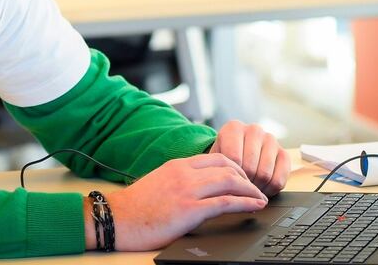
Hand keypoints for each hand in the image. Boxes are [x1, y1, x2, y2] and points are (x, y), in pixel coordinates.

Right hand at [85, 154, 267, 250]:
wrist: (116, 219)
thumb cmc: (135, 207)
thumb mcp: (160, 183)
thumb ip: (180, 181)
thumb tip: (199, 189)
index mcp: (178, 165)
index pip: (216, 157)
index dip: (236, 167)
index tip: (244, 178)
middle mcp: (184, 173)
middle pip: (228, 167)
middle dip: (247, 178)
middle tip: (256, 189)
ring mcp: (187, 190)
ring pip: (230, 181)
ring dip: (251, 190)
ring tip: (261, 199)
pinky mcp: (189, 209)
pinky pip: (225, 202)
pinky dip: (245, 203)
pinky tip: (255, 206)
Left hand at [209, 120, 289, 196]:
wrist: (237, 153)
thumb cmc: (224, 158)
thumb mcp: (215, 160)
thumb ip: (218, 169)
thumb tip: (225, 189)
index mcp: (233, 128)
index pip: (234, 159)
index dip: (231, 177)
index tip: (227, 184)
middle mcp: (254, 130)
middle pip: (250, 168)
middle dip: (243, 184)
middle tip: (238, 190)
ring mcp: (271, 140)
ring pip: (265, 175)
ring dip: (256, 189)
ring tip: (248, 190)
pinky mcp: (284, 153)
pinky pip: (279, 180)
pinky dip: (270, 190)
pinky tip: (261, 189)